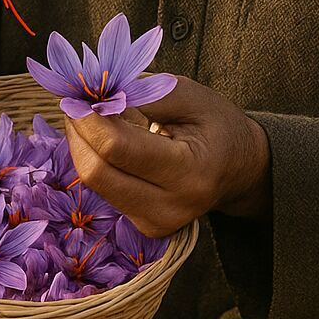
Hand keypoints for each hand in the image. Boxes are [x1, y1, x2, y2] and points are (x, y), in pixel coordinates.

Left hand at [62, 74, 270, 238]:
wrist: (240, 169)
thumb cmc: (217, 125)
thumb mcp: (191, 95)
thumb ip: (143, 94)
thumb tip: (94, 96)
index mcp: (189, 172)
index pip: (117, 148)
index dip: (89, 118)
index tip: (80, 92)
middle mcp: (171, 207)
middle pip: (96, 172)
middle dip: (78, 132)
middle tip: (77, 101)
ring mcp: (156, 223)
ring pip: (94, 183)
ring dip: (83, 145)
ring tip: (94, 116)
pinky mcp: (144, 227)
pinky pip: (103, 190)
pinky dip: (96, 160)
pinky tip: (106, 139)